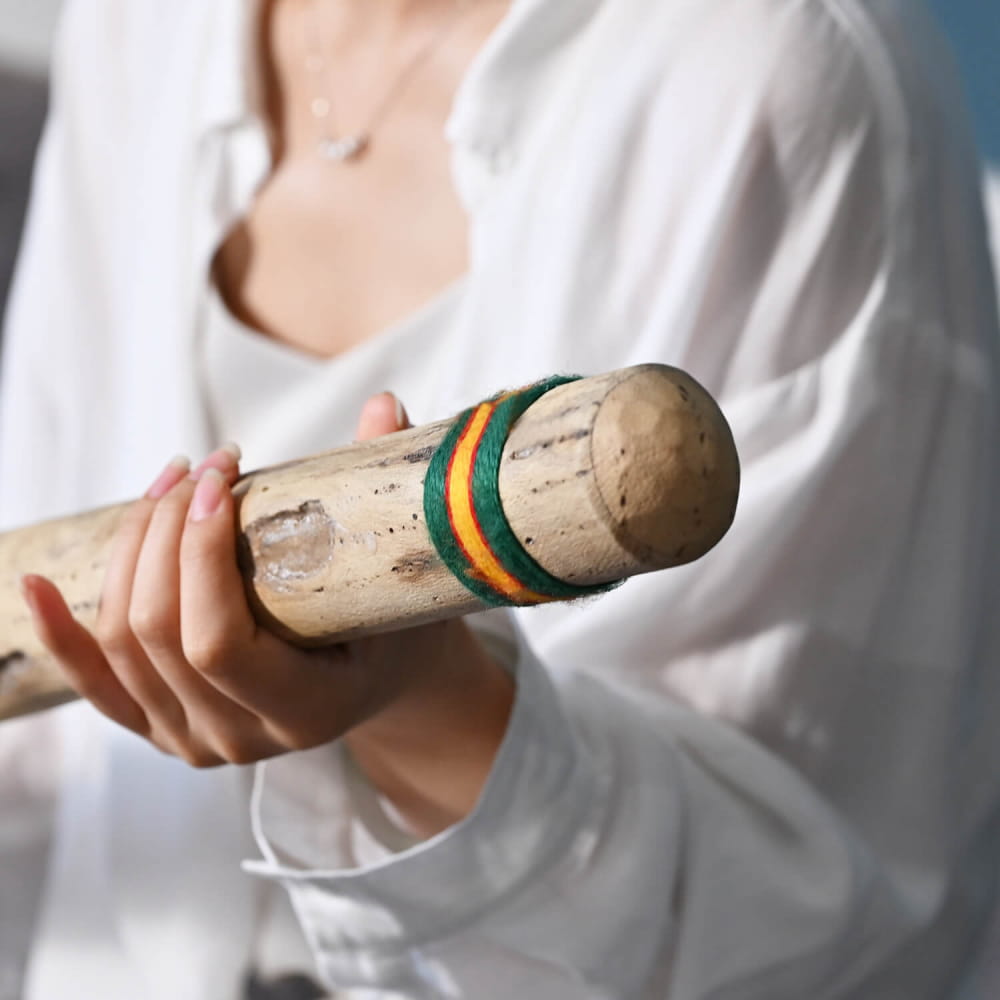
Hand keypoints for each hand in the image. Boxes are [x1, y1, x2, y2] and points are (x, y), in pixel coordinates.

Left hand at [22, 394, 512, 831]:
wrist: (384, 682)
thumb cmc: (401, 627)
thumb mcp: (406, 570)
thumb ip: (390, 489)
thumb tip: (383, 405)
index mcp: (305, 711)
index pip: (216, 642)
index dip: (201, 554)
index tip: (222, 478)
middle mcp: (238, 738)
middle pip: (157, 633)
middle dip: (166, 533)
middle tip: (200, 468)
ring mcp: (192, 738)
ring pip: (121, 642)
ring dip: (130, 552)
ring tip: (166, 488)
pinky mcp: (160, 725)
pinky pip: (95, 683)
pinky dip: (61, 634)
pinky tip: (37, 585)